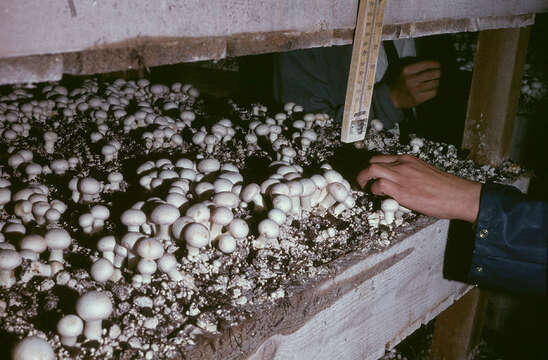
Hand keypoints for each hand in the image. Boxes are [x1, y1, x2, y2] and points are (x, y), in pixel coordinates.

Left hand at [356, 155, 481, 222]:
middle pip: (373, 162)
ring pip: (371, 170)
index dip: (373, 166)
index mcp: (409, 159)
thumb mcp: (424, 173)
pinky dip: (374, 191)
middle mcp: (403, 164)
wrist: (458, 195)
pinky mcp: (400, 189)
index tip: (370, 174)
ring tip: (364, 188)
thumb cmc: (446, 188)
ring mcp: (401, 175)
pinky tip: (379, 196)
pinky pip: (378, 185)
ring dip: (364, 180)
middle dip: (364, 172)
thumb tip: (398, 183)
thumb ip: (409, 174)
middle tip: (362, 181)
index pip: (383, 158)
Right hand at [388, 60, 440, 108]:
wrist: (391, 97)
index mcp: (406, 71)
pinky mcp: (417, 99)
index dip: (435, 64)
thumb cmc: (398, 81)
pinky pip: (433, 93)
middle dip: (439, 73)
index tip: (438, 65)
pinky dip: (436, 89)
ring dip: (438, 81)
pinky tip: (434, 88)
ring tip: (437, 80)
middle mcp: (410, 80)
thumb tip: (431, 64)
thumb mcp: (403, 69)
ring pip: (435, 83)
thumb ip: (415, 64)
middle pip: (433, 74)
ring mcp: (414, 90)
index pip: (426, 65)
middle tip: (440, 73)